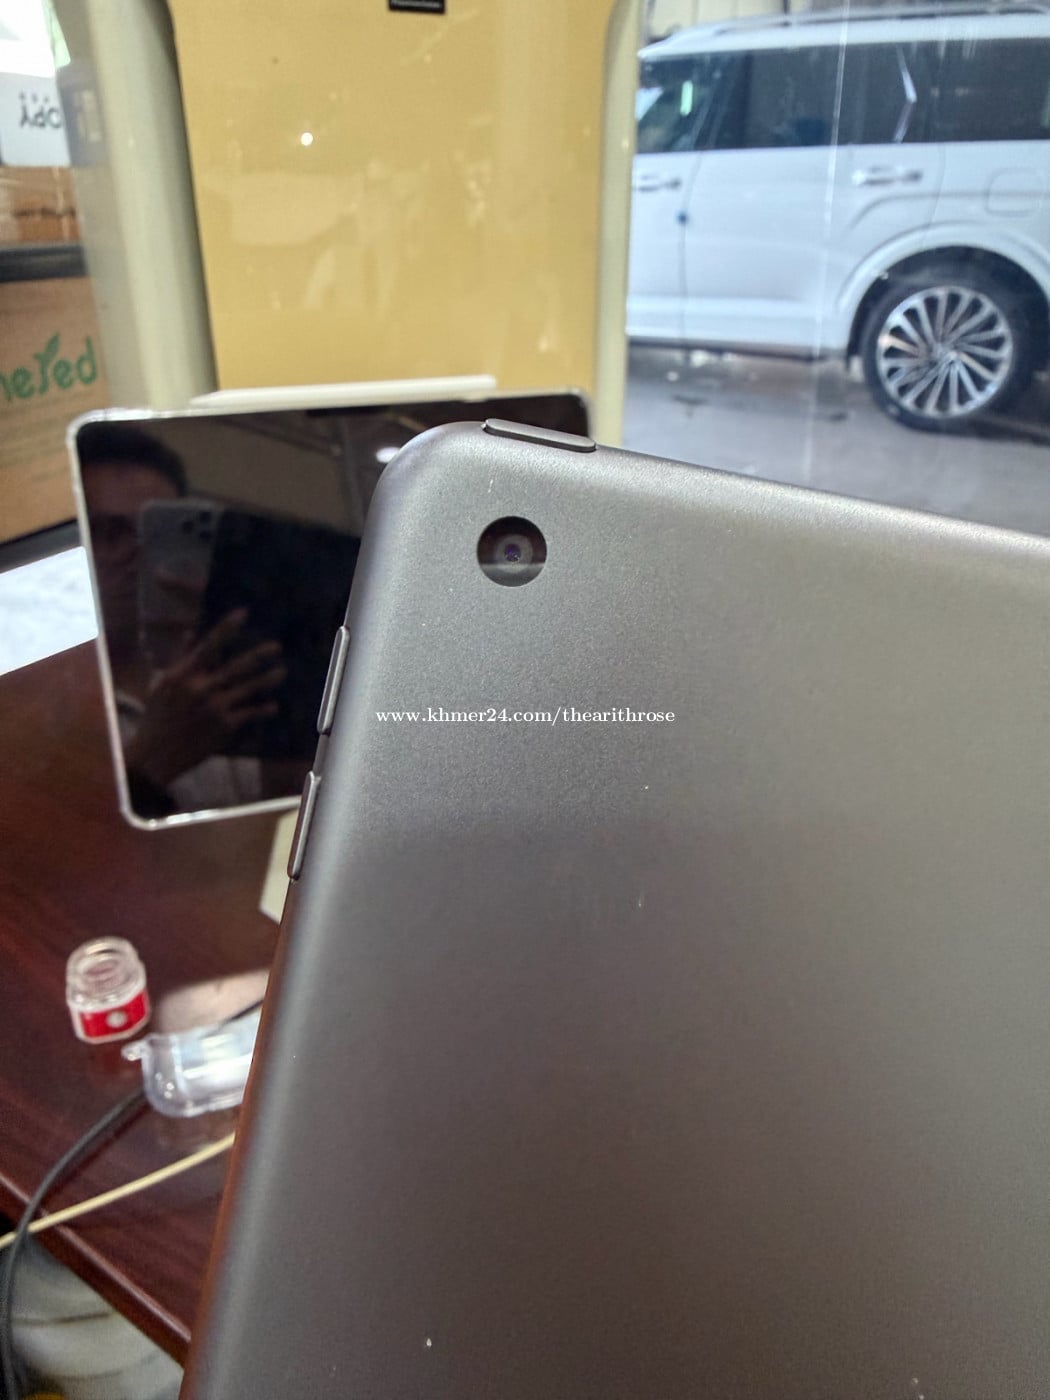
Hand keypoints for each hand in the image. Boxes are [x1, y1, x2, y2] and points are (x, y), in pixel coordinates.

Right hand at [124, 610, 286, 786]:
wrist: (156, 755)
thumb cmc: (157, 717)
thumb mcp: (162, 684)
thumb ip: (181, 657)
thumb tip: (190, 632)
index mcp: (183, 675)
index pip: (209, 645)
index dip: (227, 628)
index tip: (244, 613)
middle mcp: (201, 689)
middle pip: (236, 666)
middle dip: (258, 655)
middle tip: (277, 646)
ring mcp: (215, 708)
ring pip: (248, 689)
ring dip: (267, 680)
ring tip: (282, 672)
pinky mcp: (225, 726)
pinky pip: (249, 714)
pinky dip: (262, 710)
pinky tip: (273, 707)